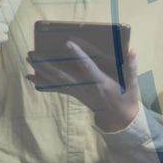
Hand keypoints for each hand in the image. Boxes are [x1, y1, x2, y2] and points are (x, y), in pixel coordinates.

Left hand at [26, 42, 140, 131]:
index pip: (87, 66)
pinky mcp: (75, 94)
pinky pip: (57, 88)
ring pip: (57, 81)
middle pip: (62, 75)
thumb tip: (133, 50)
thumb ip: (131, 68)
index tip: (67, 43)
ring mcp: (79, 92)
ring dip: (41, 70)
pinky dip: (43, 83)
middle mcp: (85, 87)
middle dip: (46, 64)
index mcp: (100, 82)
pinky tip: (30, 77)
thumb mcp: (133, 85)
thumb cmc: (126, 99)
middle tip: (33, 53)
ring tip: (28, 59)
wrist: (120, 119)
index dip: (77, 55)